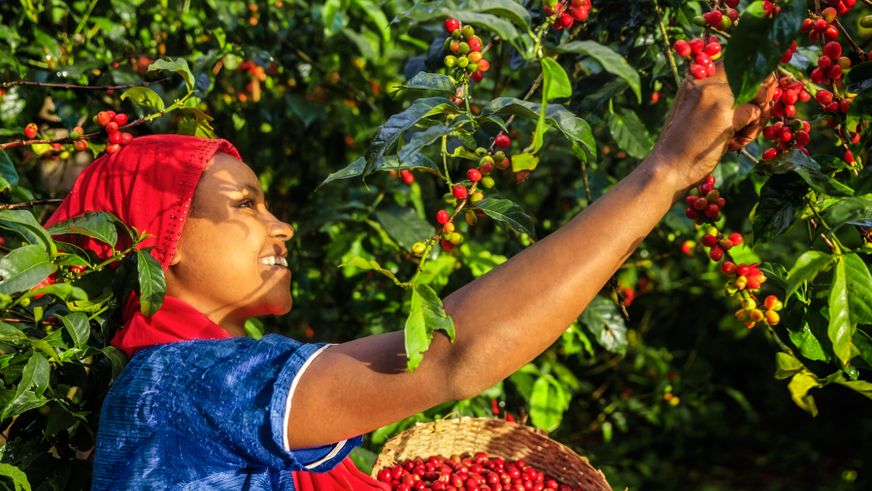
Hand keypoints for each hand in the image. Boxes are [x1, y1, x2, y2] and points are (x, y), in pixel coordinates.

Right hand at [647, 64, 775, 190]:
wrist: (667, 169)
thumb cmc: (682, 147)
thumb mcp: (696, 113)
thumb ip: (719, 98)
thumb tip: (762, 85)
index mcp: (695, 79)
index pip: (734, 63)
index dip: (750, 79)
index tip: (752, 99)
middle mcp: (705, 81)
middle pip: (751, 75)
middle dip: (761, 95)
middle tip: (753, 119)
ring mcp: (715, 95)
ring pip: (758, 94)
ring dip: (758, 117)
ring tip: (739, 136)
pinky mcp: (725, 112)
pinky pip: (756, 113)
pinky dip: (751, 132)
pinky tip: (733, 144)